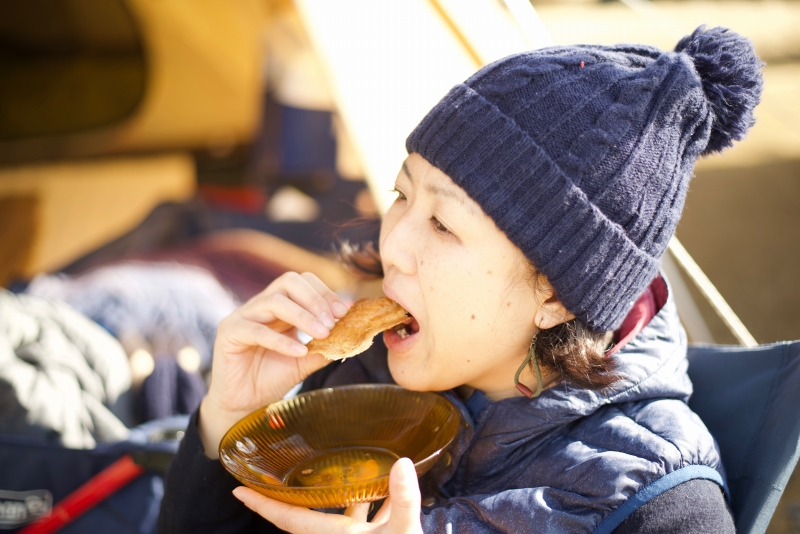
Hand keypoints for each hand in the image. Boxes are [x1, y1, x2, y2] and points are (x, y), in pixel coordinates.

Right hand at [199, 272, 348, 456]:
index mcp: (280, 307)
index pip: (303, 282)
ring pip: (274, 301)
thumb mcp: (306, 361)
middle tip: (333, 322)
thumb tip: (353, 334)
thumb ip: (326, 346)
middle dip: (315, 299)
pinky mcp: (229, 332)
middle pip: (288, 281)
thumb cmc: (272, 380)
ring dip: (303, 316)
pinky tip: (299, 352)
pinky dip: (281, 340)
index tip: (344, 312)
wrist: (243, 406)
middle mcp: (260, 306)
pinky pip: (256, 330)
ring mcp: (243, 316)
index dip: (325, 293)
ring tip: (322, 334)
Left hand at [233, 458, 423, 533]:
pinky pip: (373, 517)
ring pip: (345, 512)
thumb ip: (403, 500)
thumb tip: (401, 463)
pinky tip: (393, 483)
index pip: (289, 519)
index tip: (238, 490)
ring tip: (349, 462)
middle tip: (285, 467)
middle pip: (309, 513)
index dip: (263, 505)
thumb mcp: (404, 532)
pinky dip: (380, 500)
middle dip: (298, 492)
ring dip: (346, 491)